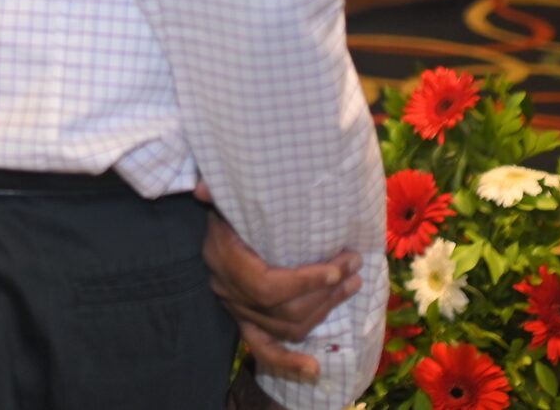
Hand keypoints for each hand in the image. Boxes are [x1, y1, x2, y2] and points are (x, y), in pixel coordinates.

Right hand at [197, 182, 361, 382]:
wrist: (206, 229)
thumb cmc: (221, 210)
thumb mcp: (220, 200)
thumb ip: (215, 194)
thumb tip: (204, 188)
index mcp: (225, 264)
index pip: (269, 287)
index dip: (307, 282)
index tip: (339, 268)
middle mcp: (230, 293)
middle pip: (285, 310)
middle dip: (327, 290)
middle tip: (355, 267)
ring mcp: (238, 311)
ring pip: (287, 326)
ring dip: (324, 308)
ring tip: (352, 285)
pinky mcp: (245, 322)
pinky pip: (264, 349)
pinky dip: (289, 362)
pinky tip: (314, 370)